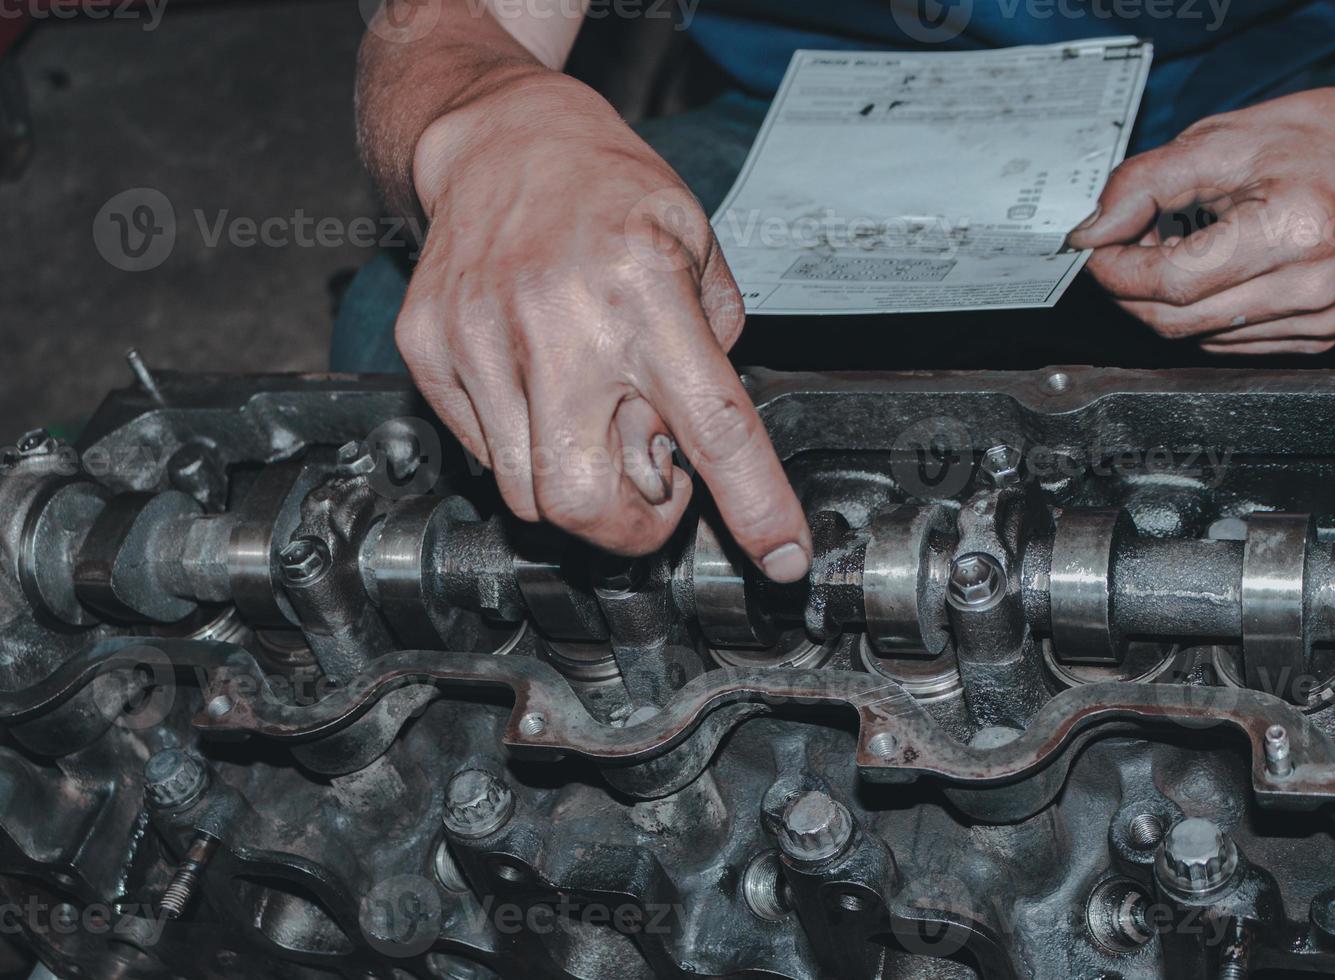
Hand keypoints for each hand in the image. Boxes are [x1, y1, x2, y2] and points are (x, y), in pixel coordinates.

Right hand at [397, 72, 811, 579]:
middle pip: (586, 500)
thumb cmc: (606, 189)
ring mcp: (481, 338)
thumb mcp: (697, 245)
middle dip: (629, 528)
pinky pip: (481, 452)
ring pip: (527, 493)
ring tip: (594, 421)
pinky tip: (541, 391)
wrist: (498, 138)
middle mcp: (559, 321)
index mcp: (645, 293)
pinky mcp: (428, 348)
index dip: (755, 507)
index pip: (715, 428)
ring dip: (576, 486)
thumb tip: (703, 442)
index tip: (783, 559)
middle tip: (652, 487)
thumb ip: (713, 346)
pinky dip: (522, 447)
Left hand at [1068, 83, 1334, 353]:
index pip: (1172, 279)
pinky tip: (1214, 269)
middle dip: (1132, 286)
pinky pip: (1228, 341)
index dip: (1118, 268)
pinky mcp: (1319, 338)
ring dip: (1166, 299)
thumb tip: (1092, 232)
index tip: (1095, 246)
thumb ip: (1145, 183)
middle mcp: (1315, 287)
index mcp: (1297, 231)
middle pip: (1176, 319)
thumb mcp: (1223, 139)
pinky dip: (1202, 310)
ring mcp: (1321, 320)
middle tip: (1126, 243)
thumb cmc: (1320, 141)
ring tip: (1179, 245)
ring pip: (1196, 336)